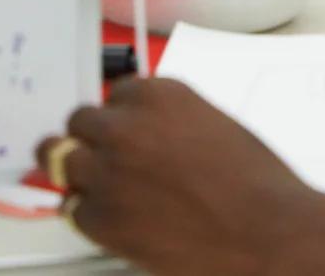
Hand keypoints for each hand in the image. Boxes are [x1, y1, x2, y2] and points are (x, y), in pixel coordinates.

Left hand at [38, 76, 324, 275]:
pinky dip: (88, 213)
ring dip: (77, 172)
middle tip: (103, 156)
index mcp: (159, 95)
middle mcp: (125, 127)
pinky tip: (112, 218)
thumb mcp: (214, 126)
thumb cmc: (254, 183)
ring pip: (59, 160)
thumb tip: (154, 136)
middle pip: (79, 122)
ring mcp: (108, 172)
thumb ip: (172, 122)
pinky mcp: (101, 218)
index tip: (126, 128)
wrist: (265, 231)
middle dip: (91, 139)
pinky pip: (73, 209)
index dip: (121, 115)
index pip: (115, 93)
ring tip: (91, 184)